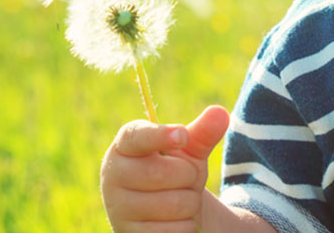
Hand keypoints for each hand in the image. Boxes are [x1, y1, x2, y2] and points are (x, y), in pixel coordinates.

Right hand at [100, 105, 230, 231]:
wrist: (165, 214)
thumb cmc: (174, 172)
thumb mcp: (189, 152)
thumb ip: (202, 133)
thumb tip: (220, 112)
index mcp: (124, 146)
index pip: (135, 136)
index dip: (159, 135)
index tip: (183, 135)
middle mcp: (113, 175)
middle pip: (164, 172)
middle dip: (189, 176)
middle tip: (184, 179)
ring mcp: (118, 208)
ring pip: (174, 204)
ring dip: (190, 203)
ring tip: (179, 200)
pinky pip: (174, 230)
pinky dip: (186, 226)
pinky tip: (174, 222)